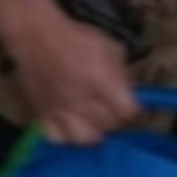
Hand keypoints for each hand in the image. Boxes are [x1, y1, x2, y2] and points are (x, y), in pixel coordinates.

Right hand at [4, 16, 136, 145]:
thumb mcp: (112, 48)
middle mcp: (84, 102)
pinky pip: (56, 138)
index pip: (128, 112)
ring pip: (85, 139)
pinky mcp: (43, 115)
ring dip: (95, 134)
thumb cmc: (80, 38)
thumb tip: (128, 92)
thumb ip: (122, 73)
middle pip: (109, 126)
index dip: (137, 114)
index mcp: (104, 83)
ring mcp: (62, 111)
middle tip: (116, 112)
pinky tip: (72, 126)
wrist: (39, 37)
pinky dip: (67, 137)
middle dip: (118, 121)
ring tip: (96, 123)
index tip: (138, 111)